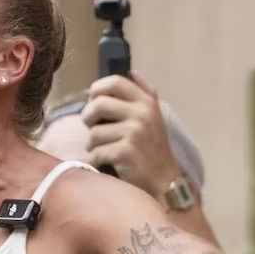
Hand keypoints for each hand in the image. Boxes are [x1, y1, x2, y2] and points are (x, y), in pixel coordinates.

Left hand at [81, 70, 181, 199]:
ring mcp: (134, 132)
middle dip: (88, 118)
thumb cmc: (153, 149)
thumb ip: (145, 93)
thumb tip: (133, 71)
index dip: (97, 90)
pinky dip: (97, 159)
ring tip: (104, 150)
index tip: (94, 102)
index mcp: (146, 102)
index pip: (114, 82)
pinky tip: (108, 162)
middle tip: (93, 129)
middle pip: (98, 104)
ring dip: (93, 144)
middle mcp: (141, 113)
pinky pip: (96, 151)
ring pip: (93, 132)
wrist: (166, 182)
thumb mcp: (155, 117)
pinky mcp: (125, 151)